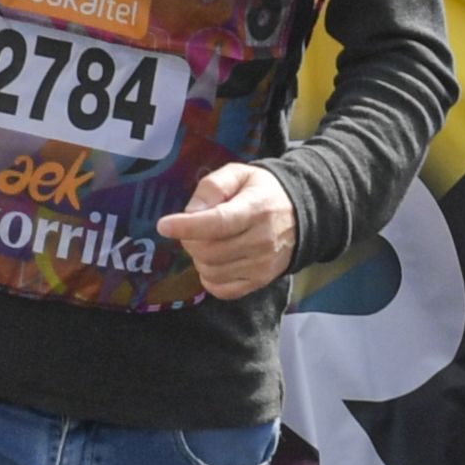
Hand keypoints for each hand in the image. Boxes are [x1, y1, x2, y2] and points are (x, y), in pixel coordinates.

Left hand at [159, 162, 300, 296]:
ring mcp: (262, 265)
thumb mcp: (239, 174)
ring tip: (207, 243)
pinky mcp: (260, 282)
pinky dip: (209, 278)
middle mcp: (262, 240)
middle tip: (192, 230)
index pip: (218, 223)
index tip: (164, 225)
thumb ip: (212, 186)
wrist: (300, 215)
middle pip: (209, 251)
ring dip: (199, 259)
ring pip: (212, 272)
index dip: (187, 226)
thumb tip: (191, 212)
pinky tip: (214, 262)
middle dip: (190, 241)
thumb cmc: (261, 191)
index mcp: (256, 209)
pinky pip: (222, 290)